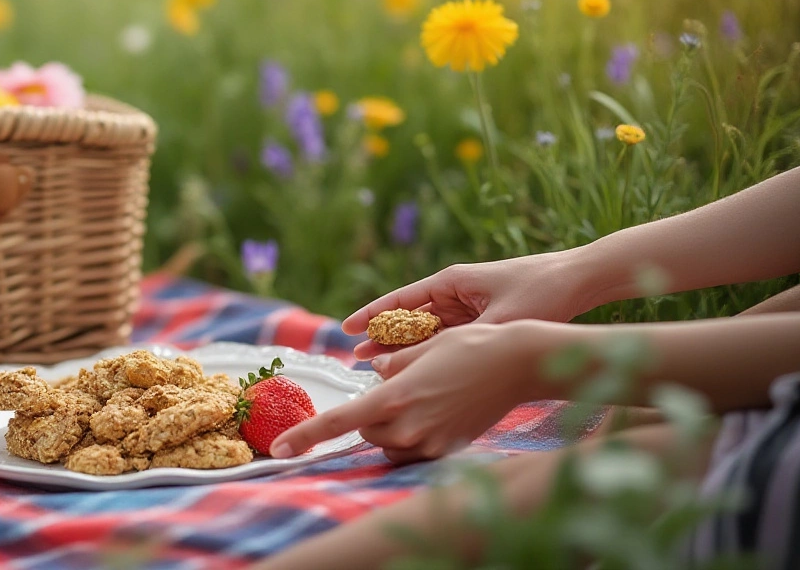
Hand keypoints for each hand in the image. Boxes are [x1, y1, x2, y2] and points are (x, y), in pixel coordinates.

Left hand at [271, 322, 553, 462]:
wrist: (520, 365)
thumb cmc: (471, 348)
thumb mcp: (424, 349)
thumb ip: (392, 364)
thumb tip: (374, 371)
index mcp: (395, 397)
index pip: (340, 423)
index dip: (305, 437)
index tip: (279, 451)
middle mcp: (408, 426)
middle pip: (365, 430)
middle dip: (371, 412)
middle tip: (399, 386)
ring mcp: (429, 442)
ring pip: (388, 442)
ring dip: (391, 424)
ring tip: (424, 394)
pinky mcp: (446, 449)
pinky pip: (413, 448)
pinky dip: (412, 432)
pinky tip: (437, 408)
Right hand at [344, 251, 593, 360]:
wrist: (579, 281)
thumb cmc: (540, 292)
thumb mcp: (501, 321)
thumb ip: (466, 342)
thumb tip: (434, 366)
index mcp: (451, 282)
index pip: (400, 300)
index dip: (371, 315)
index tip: (347, 329)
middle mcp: (454, 293)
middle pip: (409, 318)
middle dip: (383, 338)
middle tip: (357, 360)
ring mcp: (467, 307)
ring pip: (426, 331)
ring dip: (405, 348)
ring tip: (378, 369)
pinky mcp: (481, 321)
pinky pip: (447, 338)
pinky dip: (430, 352)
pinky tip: (417, 369)